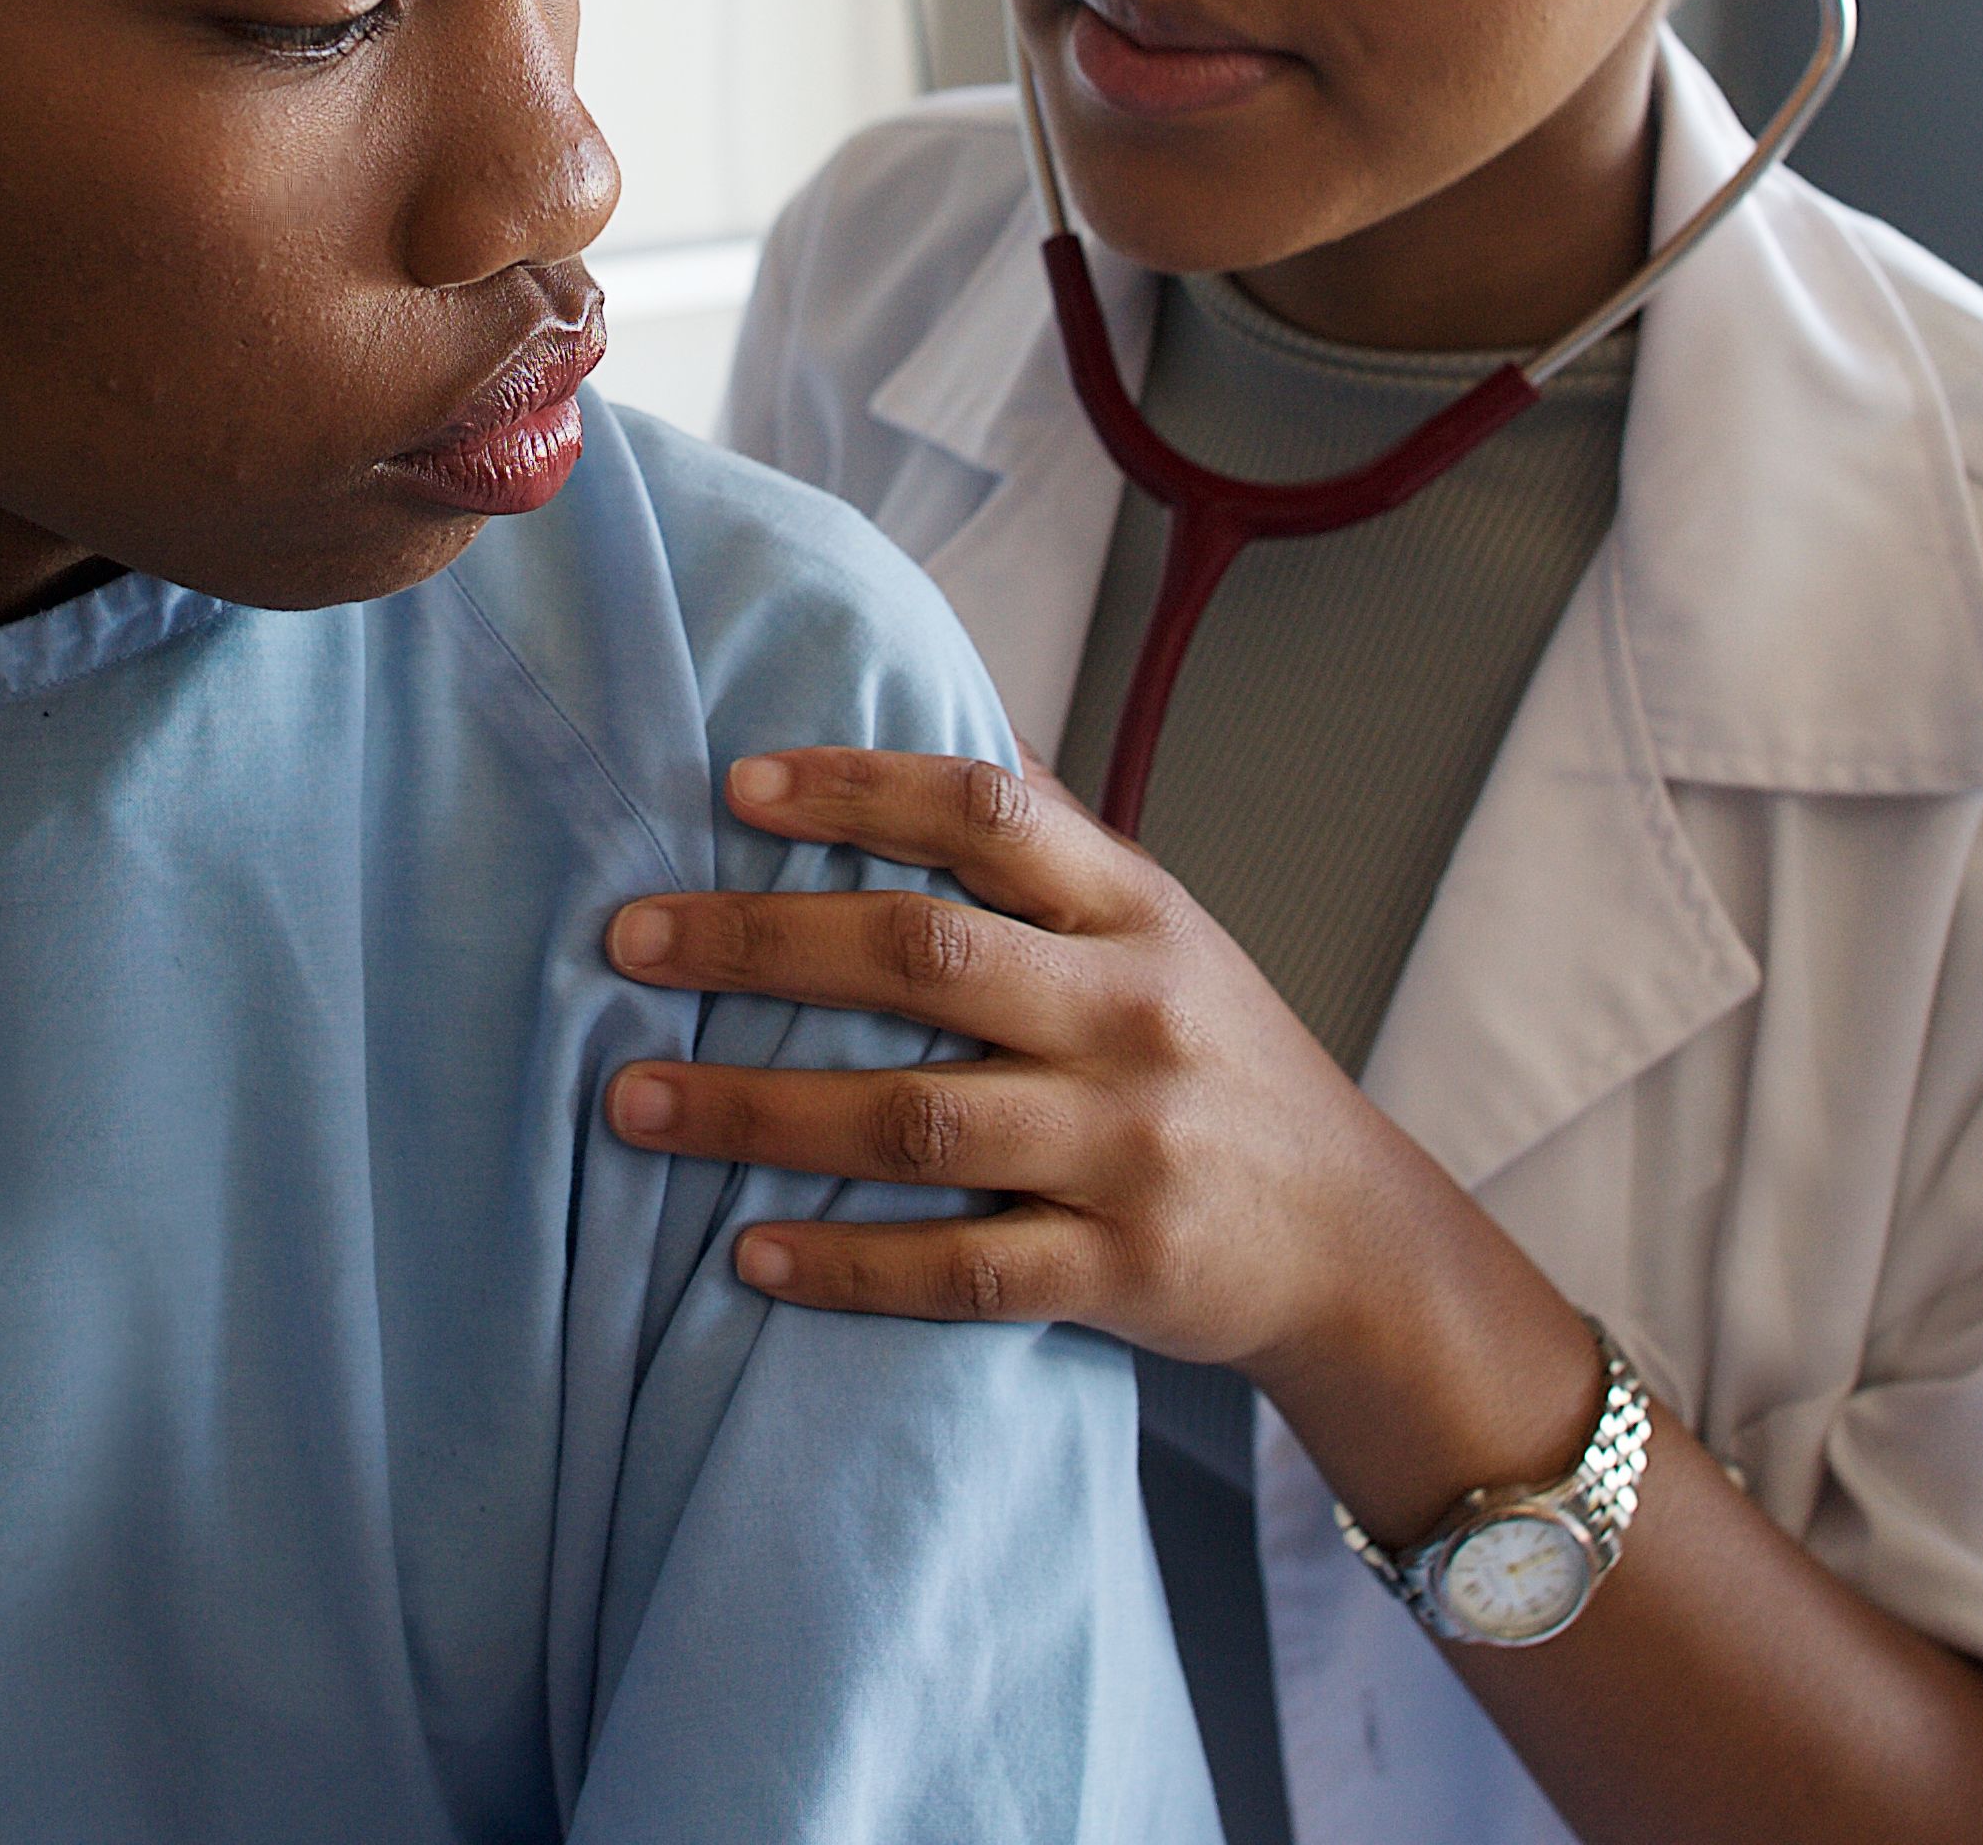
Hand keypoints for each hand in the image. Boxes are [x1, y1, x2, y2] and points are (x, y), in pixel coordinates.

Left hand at [601, 742, 1541, 1413]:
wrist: (1357, 1239)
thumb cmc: (1216, 1057)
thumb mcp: (1161, 927)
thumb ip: (1048, 842)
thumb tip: (924, 711)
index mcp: (1135, 909)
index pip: (987, 811)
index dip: (856, 787)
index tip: (731, 787)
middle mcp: (1133, 1014)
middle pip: (923, 957)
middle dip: (758, 945)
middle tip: (625, 941)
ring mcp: (1129, 1147)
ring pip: (916, 1121)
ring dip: (758, 1111)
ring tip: (632, 1102)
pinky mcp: (1123, 1270)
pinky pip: (961, 1270)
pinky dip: (845, 1264)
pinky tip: (745, 1252)